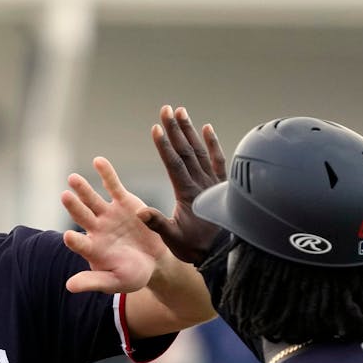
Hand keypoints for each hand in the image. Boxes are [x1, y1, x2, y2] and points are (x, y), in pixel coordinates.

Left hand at [61, 156, 172, 295]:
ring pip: (93, 199)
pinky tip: (98, 161)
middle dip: (74, 207)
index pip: (80, 244)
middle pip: (82, 216)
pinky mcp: (123, 202)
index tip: (68, 236)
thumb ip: (94, 281)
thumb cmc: (132, 275)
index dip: (75, 241)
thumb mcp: (115, 282)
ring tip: (73, 178)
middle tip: (64, 196)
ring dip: (83, 189)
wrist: (154, 262)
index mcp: (92, 249)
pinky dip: (106, 174)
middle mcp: (96, 229)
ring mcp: (108, 214)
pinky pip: (113, 186)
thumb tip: (69, 287)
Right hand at [139, 105, 227, 263]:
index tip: (156, 128)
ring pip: (200, 150)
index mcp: (187, 193)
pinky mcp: (221, 184)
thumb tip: (139, 212)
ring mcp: (213, 182)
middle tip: (166, 109)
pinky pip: (218, 159)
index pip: (173, 164)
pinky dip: (213, 143)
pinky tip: (207, 128)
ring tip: (181, 111)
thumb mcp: (174, 239)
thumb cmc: (196, 248)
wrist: (224, 254)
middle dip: (175, 129)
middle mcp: (201, 183)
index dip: (164, 145)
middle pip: (186, 150)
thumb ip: (157, 224)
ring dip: (190, 130)